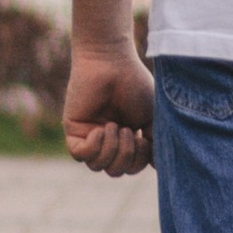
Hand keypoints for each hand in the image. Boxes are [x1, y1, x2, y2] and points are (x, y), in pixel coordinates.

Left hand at [65, 42, 155, 178]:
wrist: (112, 62)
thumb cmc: (134, 83)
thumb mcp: (152, 116)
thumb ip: (155, 141)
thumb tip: (159, 167)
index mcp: (126, 138)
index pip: (131, 167)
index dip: (139, 161)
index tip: (146, 138)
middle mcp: (107, 139)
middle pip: (115, 171)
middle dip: (127, 157)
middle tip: (129, 132)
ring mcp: (89, 135)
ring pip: (97, 166)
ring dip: (111, 150)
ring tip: (116, 127)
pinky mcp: (74, 129)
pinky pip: (80, 155)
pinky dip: (94, 146)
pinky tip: (101, 128)